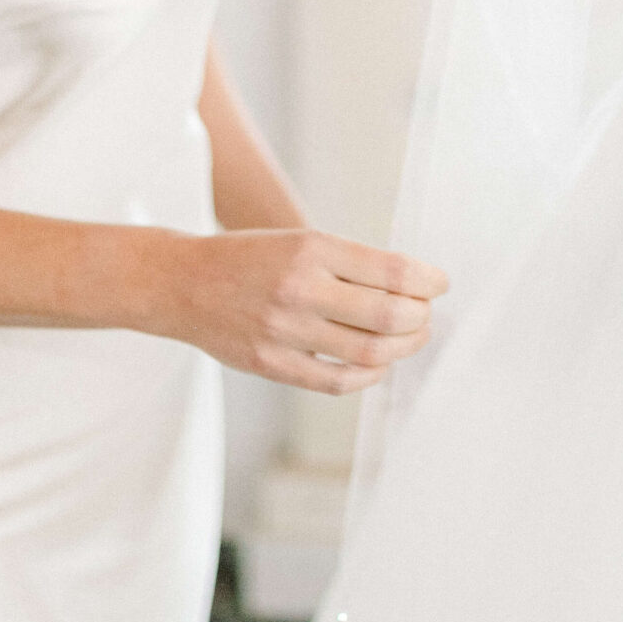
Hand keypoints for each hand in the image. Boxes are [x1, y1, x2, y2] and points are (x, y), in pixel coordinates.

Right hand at [152, 228, 449, 393]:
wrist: (182, 283)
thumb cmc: (250, 258)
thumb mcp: (301, 240)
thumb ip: (350, 263)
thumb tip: (411, 286)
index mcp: (312, 248)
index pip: (391, 270)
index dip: (427, 281)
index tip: (440, 283)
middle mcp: (300, 288)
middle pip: (387, 315)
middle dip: (420, 317)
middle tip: (427, 313)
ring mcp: (285, 330)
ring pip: (368, 352)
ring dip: (402, 348)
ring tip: (411, 338)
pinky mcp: (272, 364)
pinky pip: (336, 381)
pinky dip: (368, 376)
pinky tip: (378, 365)